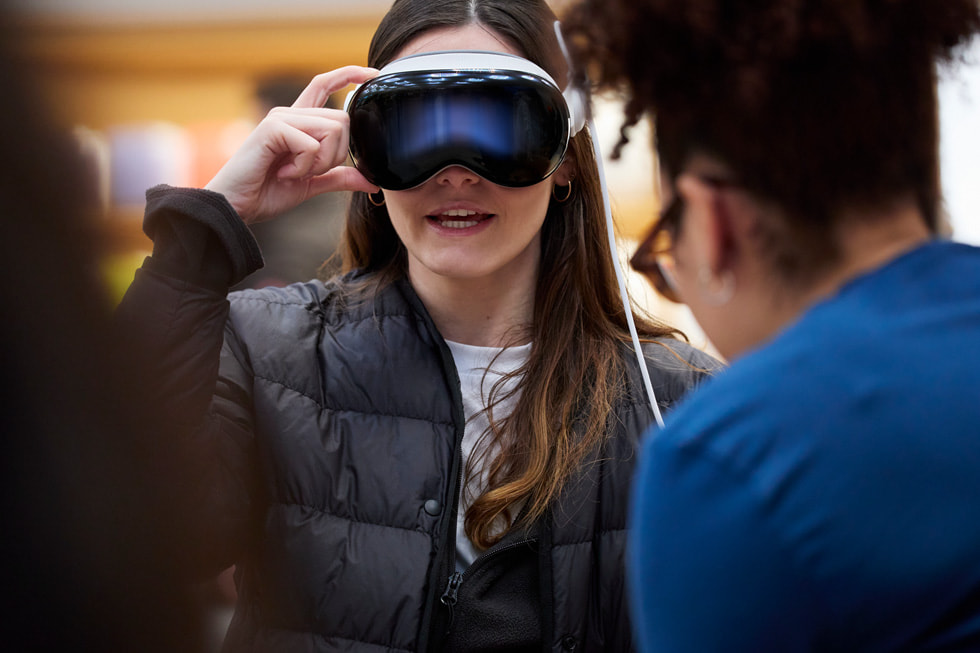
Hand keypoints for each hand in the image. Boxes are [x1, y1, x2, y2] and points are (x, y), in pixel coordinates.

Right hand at [205, 66, 379, 223]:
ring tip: (295, 173)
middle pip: (342, 119)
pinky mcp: (272, 128)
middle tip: (309, 172)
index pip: (325, 85)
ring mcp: (280, 118)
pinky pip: (311, 144)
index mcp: (299, 122)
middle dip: (337, 154)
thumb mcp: (311, 185)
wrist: (237, 206)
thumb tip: (371, 181)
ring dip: (321, 161)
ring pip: (333, 129)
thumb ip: (338, 177)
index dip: (349, 75)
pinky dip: (305, 166)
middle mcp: (290, 114)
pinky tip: (284, 173)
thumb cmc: (266, 192)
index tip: (373, 74)